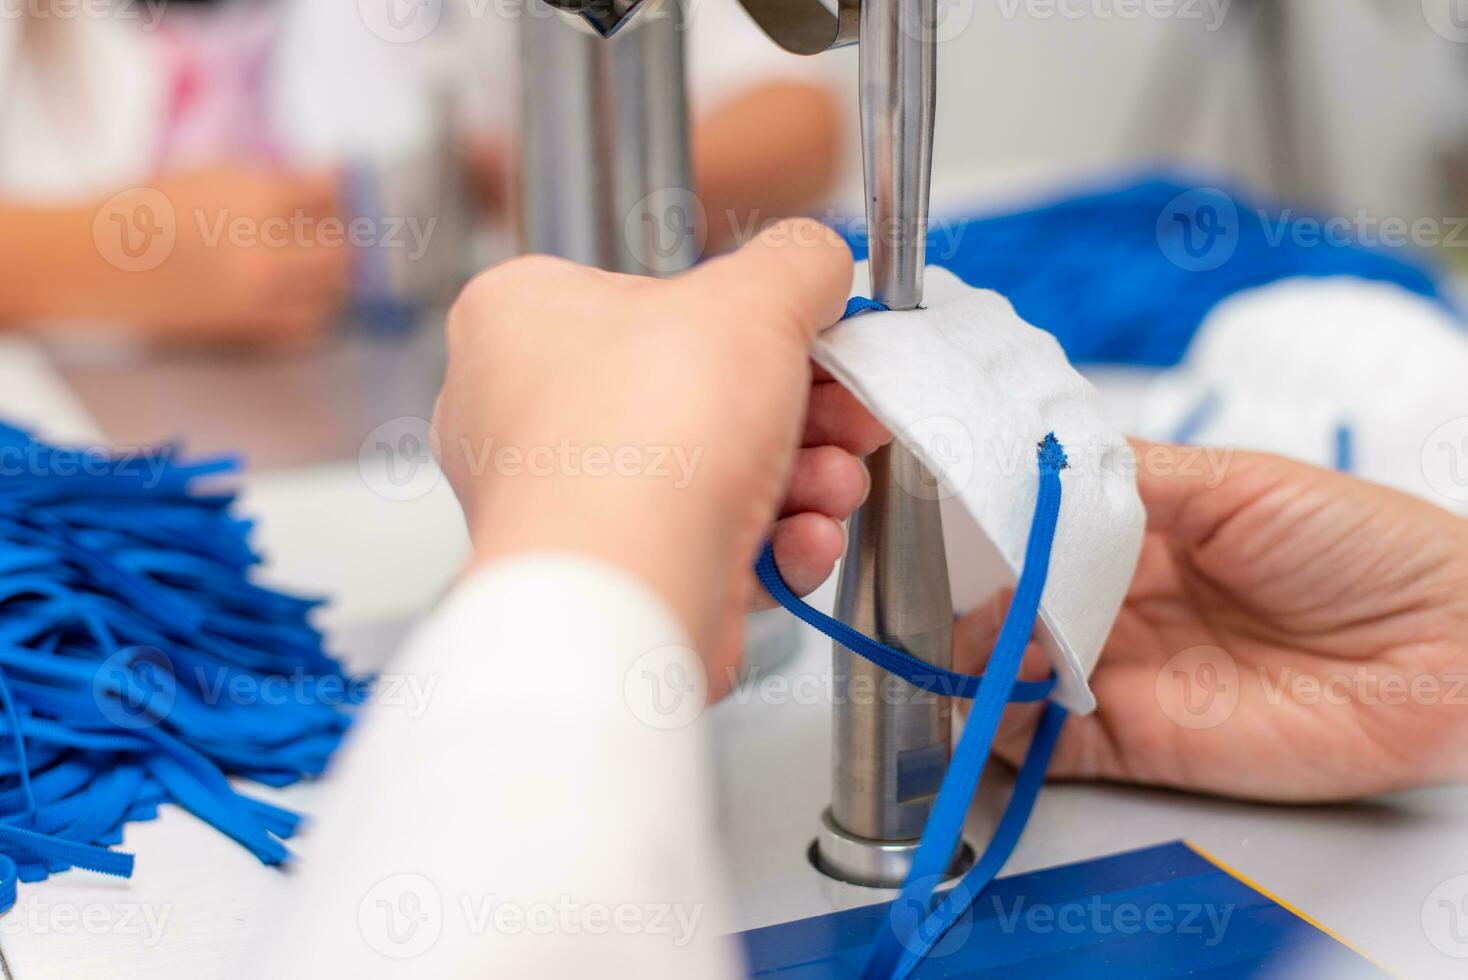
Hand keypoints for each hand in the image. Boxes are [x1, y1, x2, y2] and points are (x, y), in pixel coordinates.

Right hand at [68, 168, 347, 344]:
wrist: (93, 266)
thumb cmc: (148, 211)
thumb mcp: (213, 174)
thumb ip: (277, 181)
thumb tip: (336, 186)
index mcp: (252, 200)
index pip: (334, 192)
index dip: (357, 191)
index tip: (366, 190)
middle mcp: (263, 254)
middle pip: (347, 250)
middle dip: (362, 240)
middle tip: (369, 233)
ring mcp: (258, 300)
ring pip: (337, 295)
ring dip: (347, 282)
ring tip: (345, 268)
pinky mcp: (249, 334)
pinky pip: (309, 328)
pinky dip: (323, 313)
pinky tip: (318, 299)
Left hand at [433, 219, 887, 693]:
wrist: (626, 589)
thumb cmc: (647, 435)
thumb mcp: (752, 299)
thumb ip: (797, 263)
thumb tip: (817, 263)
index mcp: (523, 316)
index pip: (652, 293)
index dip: (752, 315)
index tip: (820, 332)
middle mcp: (529, 410)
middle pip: (702, 389)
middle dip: (804, 409)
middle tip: (852, 413)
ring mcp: (571, 502)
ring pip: (715, 473)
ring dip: (801, 478)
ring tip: (834, 482)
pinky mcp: (613, 575)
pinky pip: (707, 545)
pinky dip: (772, 544)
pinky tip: (803, 538)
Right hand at [959, 441, 1467, 801]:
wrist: (1448, 651)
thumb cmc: (1364, 548)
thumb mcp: (1241, 482)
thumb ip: (1136, 476)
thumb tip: (1043, 459)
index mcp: (1141, 537)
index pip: (1039, 531)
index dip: (994, 525)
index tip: (952, 509)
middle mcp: (1121, 605)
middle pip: (1015, 603)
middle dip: (976, 592)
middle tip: (957, 580)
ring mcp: (1121, 676)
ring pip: (1012, 671)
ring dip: (980, 653)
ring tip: (987, 630)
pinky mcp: (1133, 744)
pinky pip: (1044, 742)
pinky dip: (1006, 719)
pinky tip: (1007, 682)